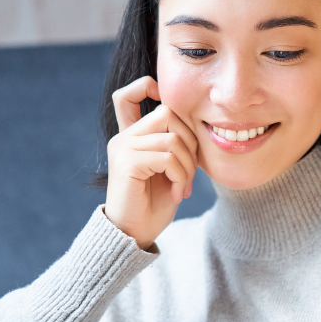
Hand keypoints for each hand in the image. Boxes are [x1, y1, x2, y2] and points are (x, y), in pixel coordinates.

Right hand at [104, 76, 197, 248]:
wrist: (134, 234)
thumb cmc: (154, 204)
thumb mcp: (169, 169)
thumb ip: (174, 144)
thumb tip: (198, 124)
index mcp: (132, 137)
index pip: (126, 96)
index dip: (145, 86)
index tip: (164, 100)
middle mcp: (123, 138)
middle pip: (167, 113)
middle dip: (190, 142)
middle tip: (191, 173)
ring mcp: (122, 148)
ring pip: (171, 138)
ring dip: (187, 166)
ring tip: (184, 187)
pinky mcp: (126, 163)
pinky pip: (167, 157)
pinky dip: (180, 176)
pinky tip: (176, 194)